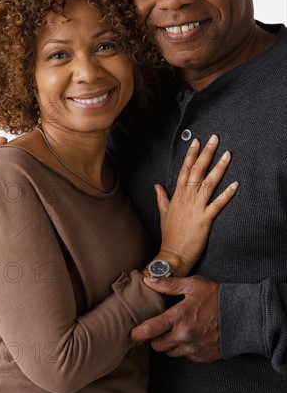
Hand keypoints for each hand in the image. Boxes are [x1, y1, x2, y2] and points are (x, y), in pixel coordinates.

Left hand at [132, 276, 220, 361]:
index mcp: (179, 316)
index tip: (132, 333)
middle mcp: (184, 335)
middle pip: (157, 345)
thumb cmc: (216, 297)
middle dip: (154, 338)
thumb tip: (148, 281)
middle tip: (157, 328)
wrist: (242, 316)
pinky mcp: (202, 356)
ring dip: (168, 344)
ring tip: (175, 330)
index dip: (138, 333)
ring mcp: (193, 348)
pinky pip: (185, 356)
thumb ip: (168, 285)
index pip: (151, 329)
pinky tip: (189, 336)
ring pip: (170, 352)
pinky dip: (183, 348)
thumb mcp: (192, 285)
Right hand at [154, 135, 237, 275]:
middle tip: (214, 139)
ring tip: (227, 154)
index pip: (185, 169)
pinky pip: (218, 204)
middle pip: (197, 171)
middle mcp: (187, 198)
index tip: (196, 141)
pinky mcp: (205, 219)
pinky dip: (227, 194)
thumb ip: (162, 197)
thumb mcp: (163, 212)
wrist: (173, 253)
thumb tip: (157, 185)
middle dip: (206, 153)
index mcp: (178, 195)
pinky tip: (235, 184)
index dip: (191, 155)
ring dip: (219, 168)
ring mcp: (196, 207)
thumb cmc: (169, 234)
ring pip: (209, 183)